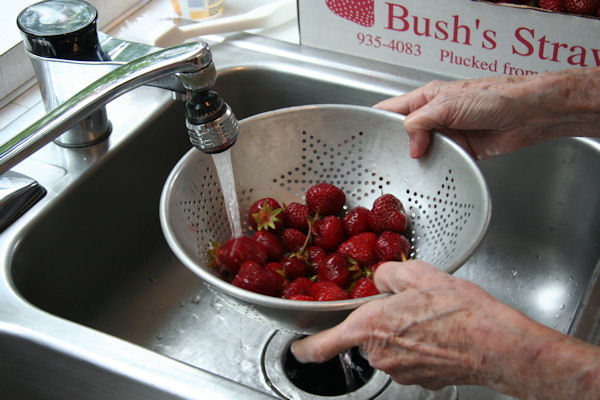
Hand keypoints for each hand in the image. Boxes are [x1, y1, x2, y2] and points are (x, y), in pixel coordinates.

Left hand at [291, 260, 599, 398]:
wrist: (497, 344)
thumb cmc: (459, 311)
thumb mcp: (418, 274)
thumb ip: (387, 273)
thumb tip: (380, 278)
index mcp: (369, 327)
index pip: (321, 346)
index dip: (304, 348)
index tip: (298, 347)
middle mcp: (379, 354)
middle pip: (362, 338)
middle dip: (376, 322)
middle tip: (402, 305)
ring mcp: (400, 372)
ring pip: (387, 348)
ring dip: (398, 333)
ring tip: (427, 317)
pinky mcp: (419, 380)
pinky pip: (407, 359)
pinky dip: (416, 346)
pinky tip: (437, 332)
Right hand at [374, 68, 599, 158]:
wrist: (527, 114)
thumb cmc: (494, 97)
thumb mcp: (448, 105)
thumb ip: (421, 122)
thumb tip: (409, 145)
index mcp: (425, 99)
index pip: (391, 110)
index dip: (375, 123)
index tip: (361, 139)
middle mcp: (433, 117)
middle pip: (403, 134)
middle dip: (393, 147)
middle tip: (380, 164)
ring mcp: (446, 135)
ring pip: (420, 150)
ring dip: (415, 161)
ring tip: (402, 174)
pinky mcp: (459, 151)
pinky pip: (440, 162)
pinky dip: (434, 169)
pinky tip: (427, 177)